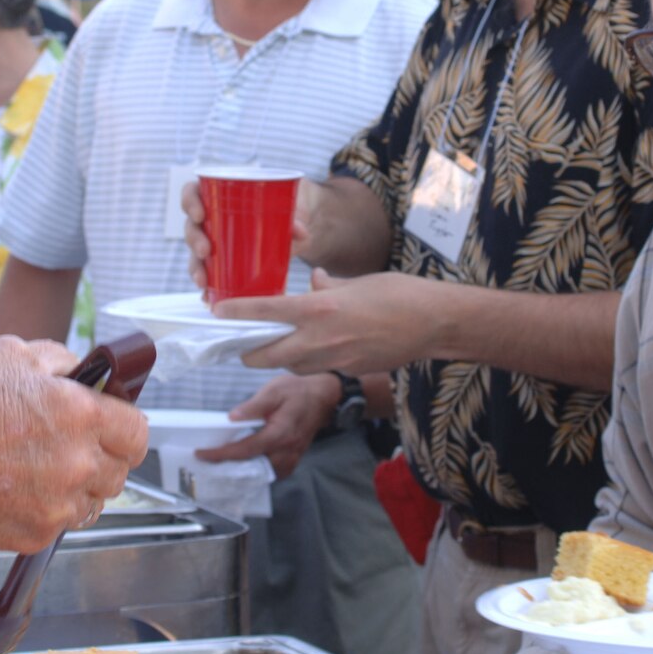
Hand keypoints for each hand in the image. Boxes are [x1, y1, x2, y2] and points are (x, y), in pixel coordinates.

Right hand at [0, 336, 149, 552]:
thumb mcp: (10, 354)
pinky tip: (18, 489)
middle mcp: (76, 464)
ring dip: (79, 486)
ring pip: (94, 502)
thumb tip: (82, 375)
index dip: (125, 425)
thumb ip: (60, 362)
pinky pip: (60, 524)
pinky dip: (48, 509)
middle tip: (70, 444)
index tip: (111, 423)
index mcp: (79, 414)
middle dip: (103, 456)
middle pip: (121, 471)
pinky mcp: (33, 536)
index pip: (138, 432)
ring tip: (41, 468)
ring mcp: (56, 506)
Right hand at [182, 178, 318, 291]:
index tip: (199, 214)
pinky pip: (209, 271)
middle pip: (191, 225)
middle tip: (205, 250)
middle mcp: (212, 217)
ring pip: (195, 252)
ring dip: (196, 266)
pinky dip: (207, 284)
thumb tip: (300, 232)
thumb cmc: (286, 202)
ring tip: (203, 281)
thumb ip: (297, 215)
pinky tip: (206, 297)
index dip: (189, 202)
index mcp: (219, 194)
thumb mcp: (293, 204)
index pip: (192, 192)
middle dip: (194, 239)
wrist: (297, 218)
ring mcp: (216, 240)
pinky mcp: (224, 260)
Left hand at [194, 372, 343, 477]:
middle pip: (253, 468)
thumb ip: (253, 405)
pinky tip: (246, 463)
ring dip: (243, 472)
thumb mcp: (274, 390)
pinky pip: (274, 472)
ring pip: (263, 474)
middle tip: (208, 462)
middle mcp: (286, 450)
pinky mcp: (294, 458)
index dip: (222, 454)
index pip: (245, 450)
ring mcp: (292, 457)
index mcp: (279, 433)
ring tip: (222, 463)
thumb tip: (232, 418)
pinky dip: (258, 471)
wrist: (324, 396)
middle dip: (229, 468)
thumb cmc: (298, 390)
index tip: (202, 453)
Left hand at [219, 270, 431, 375]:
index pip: (266, 312)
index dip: (237, 313)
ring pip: (291, 366)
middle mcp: (322, 338)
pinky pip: (318, 370)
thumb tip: (314, 283)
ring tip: (276, 346)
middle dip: (249, 353)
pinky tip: (315, 350)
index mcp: (321, 308)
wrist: (435, 324)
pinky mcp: (350, 371)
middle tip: (240, 344)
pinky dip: (308, 362)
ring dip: (279, 359)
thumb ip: (329, 286)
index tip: (217, 311)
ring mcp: (336, 360)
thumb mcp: (358, 282)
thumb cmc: (400, 294)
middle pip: (268, 355)